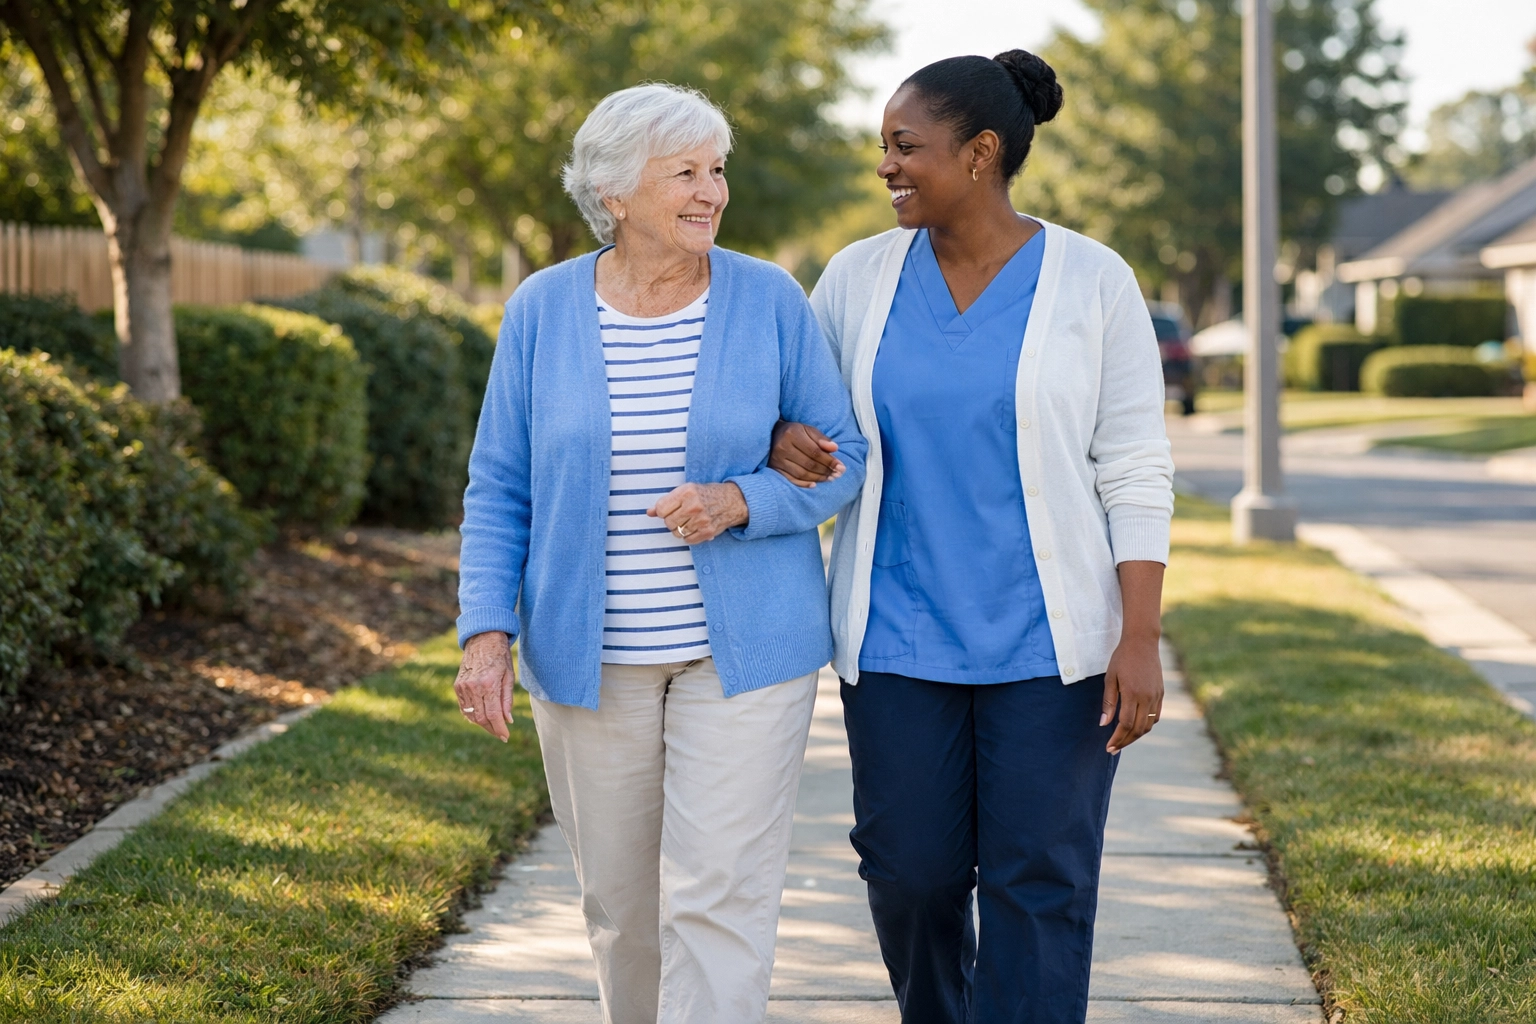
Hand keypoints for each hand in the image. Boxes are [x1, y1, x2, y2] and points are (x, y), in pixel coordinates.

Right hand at [455, 631, 515, 741]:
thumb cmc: (500, 657)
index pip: (493, 714)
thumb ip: (507, 700)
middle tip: (501, 734)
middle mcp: (473, 687)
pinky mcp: (457, 686)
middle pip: (481, 718)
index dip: (499, 728)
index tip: (506, 736)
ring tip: (494, 726)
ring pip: (471, 715)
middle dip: (492, 729)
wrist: (482, 639)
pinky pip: (464, 708)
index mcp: (488, 684)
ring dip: (483, 724)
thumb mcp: (509, 676)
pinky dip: (473, 716)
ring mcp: (462, 687)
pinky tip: (482, 718)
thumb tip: (508, 720)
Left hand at [649, 482, 748, 542]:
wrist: (732, 501)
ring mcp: (702, 520)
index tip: (669, 510)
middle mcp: (694, 506)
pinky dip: (689, 536)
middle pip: (668, 522)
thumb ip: (667, 501)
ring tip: (689, 521)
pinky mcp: (708, 532)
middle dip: (672, 521)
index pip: (661, 509)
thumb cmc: (707, 494)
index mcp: (687, 492)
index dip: (663, 511)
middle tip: (681, 515)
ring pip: (677, 533)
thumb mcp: (686, 490)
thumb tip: (649, 512)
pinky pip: (687, 540)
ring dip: (680, 529)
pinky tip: (695, 527)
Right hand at [769, 421, 843, 487]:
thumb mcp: (807, 429)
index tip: (841, 467)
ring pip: (801, 473)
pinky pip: (790, 479)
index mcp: (792, 434)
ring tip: (829, 478)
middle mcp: (783, 447)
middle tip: (837, 475)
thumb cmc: (794, 432)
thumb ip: (821, 438)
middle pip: (809, 464)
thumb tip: (835, 448)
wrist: (771, 435)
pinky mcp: (774, 469)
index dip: (829, 461)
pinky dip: (803, 484)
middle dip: (826, 471)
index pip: (815, 451)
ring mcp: (777, 460)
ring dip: (818, 478)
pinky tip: (814, 484)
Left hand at [1100, 635, 1163, 753]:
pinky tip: (1136, 727)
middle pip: (1138, 729)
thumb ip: (1108, 702)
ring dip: (1136, 736)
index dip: (1117, 738)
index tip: (1109, 747)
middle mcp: (1147, 697)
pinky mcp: (1161, 693)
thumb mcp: (1110, 678)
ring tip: (1123, 740)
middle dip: (1125, 741)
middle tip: (1113, 749)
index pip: (1125, 724)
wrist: (1142, 642)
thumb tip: (1104, 724)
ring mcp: (1156, 696)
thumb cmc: (1122, 658)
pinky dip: (1146, 725)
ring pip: (1148, 725)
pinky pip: (1155, 716)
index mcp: (1132, 694)